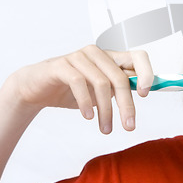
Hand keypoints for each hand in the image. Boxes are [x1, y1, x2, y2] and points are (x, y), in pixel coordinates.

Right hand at [5, 45, 153, 133]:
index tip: (144, 94)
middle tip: (128, 126)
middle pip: (120, 78)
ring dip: (106, 110)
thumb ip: (120, 87)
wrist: (36, 88)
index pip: (137, 57)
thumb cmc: (71, 88)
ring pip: (101, 83)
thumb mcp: (100, 90)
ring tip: (106, 128)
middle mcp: (97, 53)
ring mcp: (79, 57)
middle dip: (126, 105)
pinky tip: (88, 115)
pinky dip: (86, 102)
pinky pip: (79, 82)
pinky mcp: (61, 65)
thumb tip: (143, 91)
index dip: (146, 73)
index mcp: (110, 57)